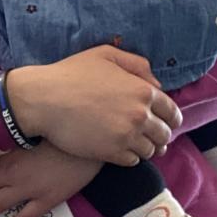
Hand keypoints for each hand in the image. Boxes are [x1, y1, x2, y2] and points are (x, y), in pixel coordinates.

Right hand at [6, 46, 181, 165]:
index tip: (164, 122)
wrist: (44, 99)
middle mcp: (140, 115)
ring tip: (135, 144)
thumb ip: (136, 64)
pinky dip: (130, 157)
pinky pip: (132, 161)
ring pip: (150, 150)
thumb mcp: (105, 54)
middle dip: (160, 135)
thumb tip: (157, 84)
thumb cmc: (71, 74)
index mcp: (143, 91)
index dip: (170, 118)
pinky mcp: (111, 153)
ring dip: (145, 148)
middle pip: (164, 134)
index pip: (172, 112)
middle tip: (150, 135)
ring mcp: (126, 136)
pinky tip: (120, 149)